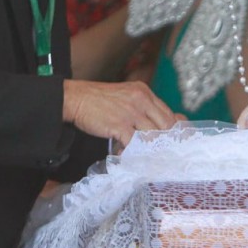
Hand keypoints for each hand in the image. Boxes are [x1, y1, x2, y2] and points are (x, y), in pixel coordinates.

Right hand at [62, 79, 178, 148]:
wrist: (76, 98)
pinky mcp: (119, 124)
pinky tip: (125, 154)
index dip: (171, 131)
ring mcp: (131, 112)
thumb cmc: (100, 100)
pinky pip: (134, 144)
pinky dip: (132, 152)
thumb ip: (143, 107)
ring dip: (149, 148)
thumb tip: (156, 125)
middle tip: (160, 153)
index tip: (169, 142)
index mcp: (144, 93)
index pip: (168, 113)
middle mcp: (141, 100)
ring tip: (144, 155)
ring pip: (152, 135)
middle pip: (165, 125)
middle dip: (165, 141)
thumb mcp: (127, 96)